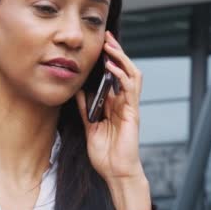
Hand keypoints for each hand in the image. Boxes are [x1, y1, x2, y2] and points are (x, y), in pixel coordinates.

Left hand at [75, 30, 145, 182]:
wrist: (115, 172)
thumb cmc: (105, 153)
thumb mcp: (90, 126)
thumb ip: (86, 109)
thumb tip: (77, 91)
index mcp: (115, 104)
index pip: (115, 75)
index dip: (110, 60)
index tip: (101, 44)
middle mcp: (124, 102)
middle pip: (125, 70)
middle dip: (117, 52)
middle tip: (107, 37)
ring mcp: (130, 106)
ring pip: (131, 74)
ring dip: (122, 59)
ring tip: (110, 46)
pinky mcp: (133, 112)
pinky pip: (130, 88)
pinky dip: (122, 75)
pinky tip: (112, 66)